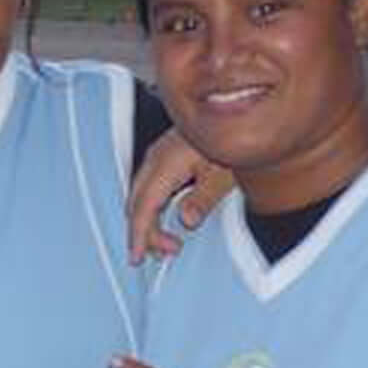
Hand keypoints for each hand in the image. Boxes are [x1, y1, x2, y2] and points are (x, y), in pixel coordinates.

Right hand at [124, 128, 232, 260]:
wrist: (232, 111)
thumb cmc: (229, 139)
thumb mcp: (223, 173)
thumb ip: (203, 198)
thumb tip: (185, 220)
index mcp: (165, 164)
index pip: (143, 208)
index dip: (140, 236)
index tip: (137, 257)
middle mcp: (155, 159)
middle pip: (136, 204)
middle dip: (144, 233)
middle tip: (165, 253)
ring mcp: (157, 155)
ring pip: (139, 195)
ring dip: (148, 221)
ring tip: (168, 241)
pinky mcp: (163, 155)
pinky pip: (147, 186)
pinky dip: (151, 207)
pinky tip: (166, 216)